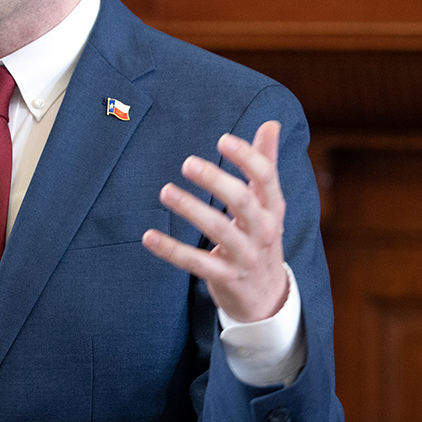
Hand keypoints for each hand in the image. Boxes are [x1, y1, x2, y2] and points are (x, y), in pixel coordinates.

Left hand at [141, 122, 289, 322]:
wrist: (268, 298)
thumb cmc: (261, 238)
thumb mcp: (269, 204)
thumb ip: (265, 164)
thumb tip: (270, 123)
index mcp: (273, 208)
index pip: (266, 178)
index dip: (247, 157)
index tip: (223, 140)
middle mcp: (263, 230)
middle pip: (243, 201)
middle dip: (216, 181)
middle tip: (188, 163)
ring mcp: (244, 256)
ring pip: (219, 230)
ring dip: (191, 209)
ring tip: (166, 191)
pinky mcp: (224, 277)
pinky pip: (195, 262)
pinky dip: (171, 250)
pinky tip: (149, 236)